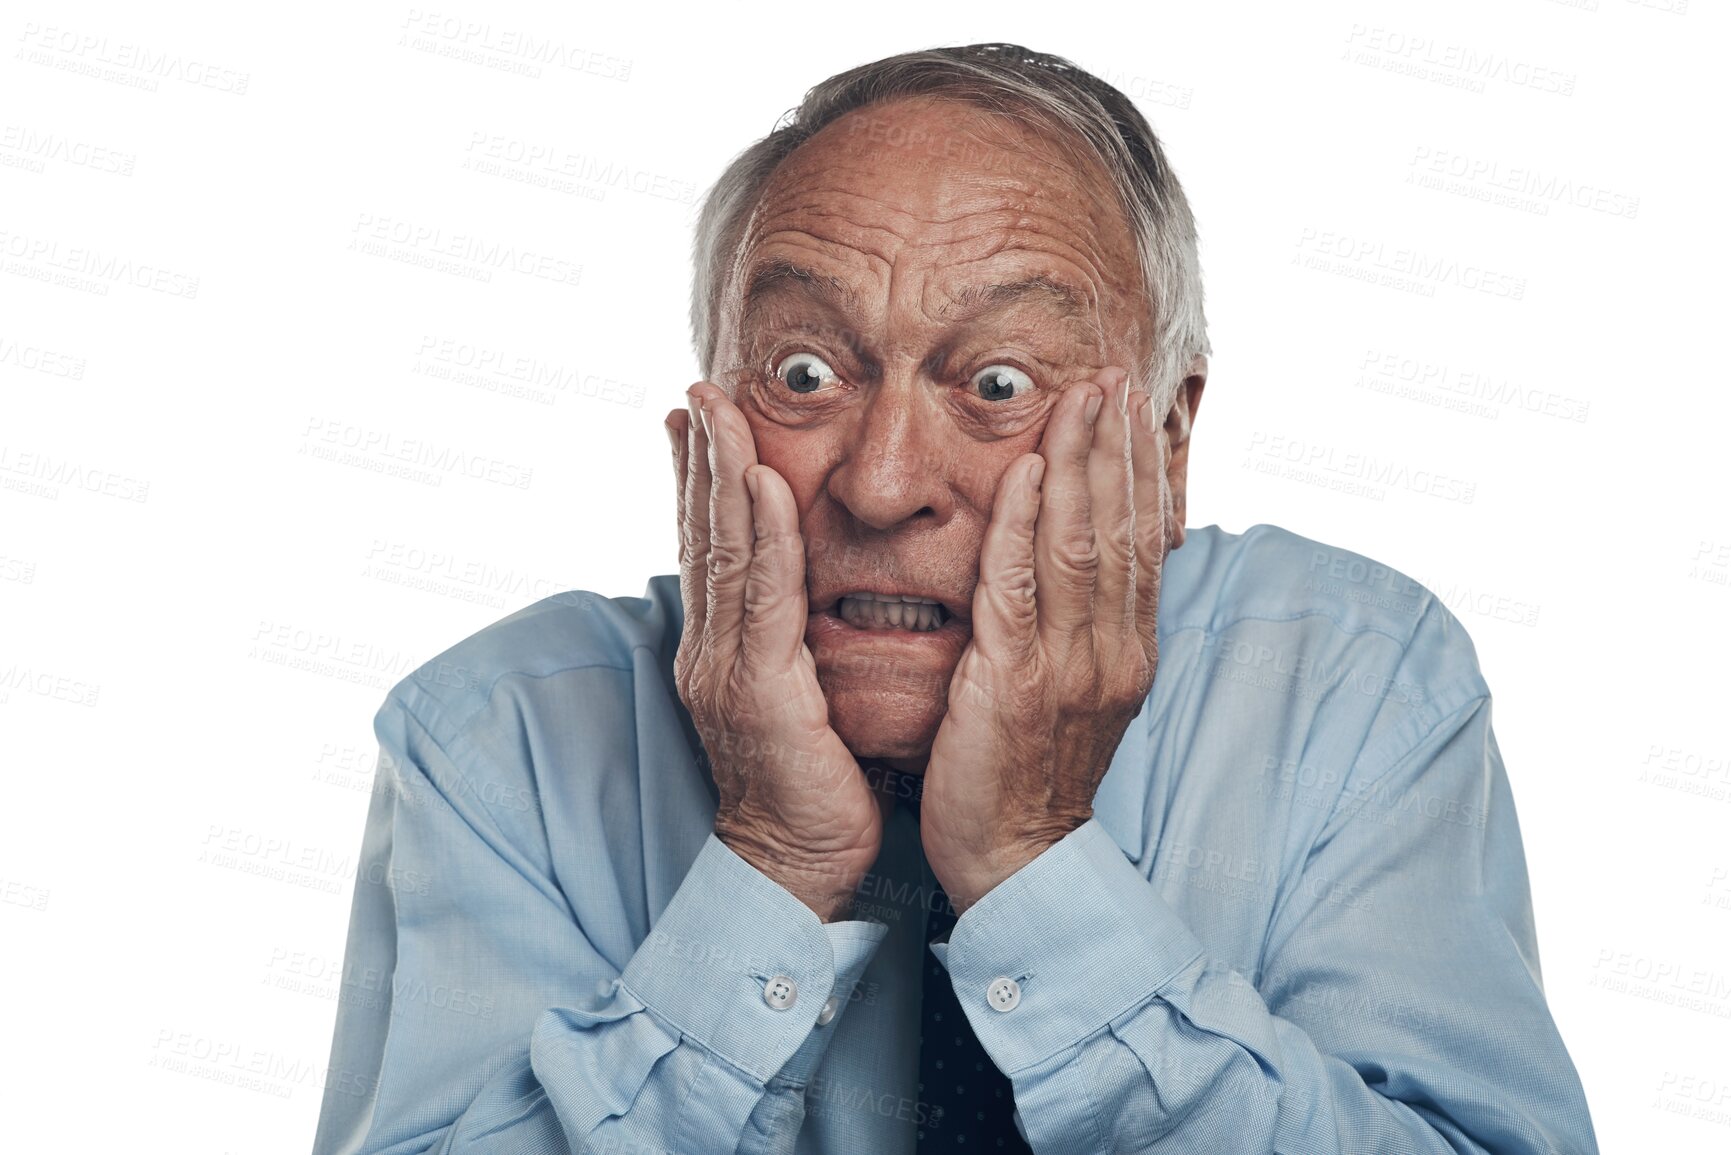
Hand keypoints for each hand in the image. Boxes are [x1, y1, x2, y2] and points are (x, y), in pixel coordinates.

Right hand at [666, 383, 881, 921]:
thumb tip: (804, 599)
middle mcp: (714, 647)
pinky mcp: (758, 688)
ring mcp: (727, 666)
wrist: (797, 864)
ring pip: (724, 549)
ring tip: (715, 406)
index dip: (702, 479)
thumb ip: (791, 643)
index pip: (713, 547)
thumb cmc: (811, 785)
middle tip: (699, 387)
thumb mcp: (797, 697)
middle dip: (699, 455)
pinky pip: (762, 596)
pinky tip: (761, 481)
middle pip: (705, 533)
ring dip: (718, 470)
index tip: (699, 417)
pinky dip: (761, 533)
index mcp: (726, 648)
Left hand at [920, 365, 1170, 912]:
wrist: (1016, 865)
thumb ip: (1083, 633)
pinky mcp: (1015, 684)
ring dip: (1082, 464)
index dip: (1139, 473)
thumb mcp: (1075, 697)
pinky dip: (1025, 523)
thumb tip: (1085, 576)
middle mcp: (1112, 653)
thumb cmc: (1031, 777)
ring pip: (1082, 545)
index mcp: (1127, 653)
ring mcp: (1070, 669)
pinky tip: (1028, 471)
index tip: (1133, 411)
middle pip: (1121, 529)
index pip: (1142, 544)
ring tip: (1083, 397)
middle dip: (1117, 447)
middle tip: (1113, 376)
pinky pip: (1021, 587)